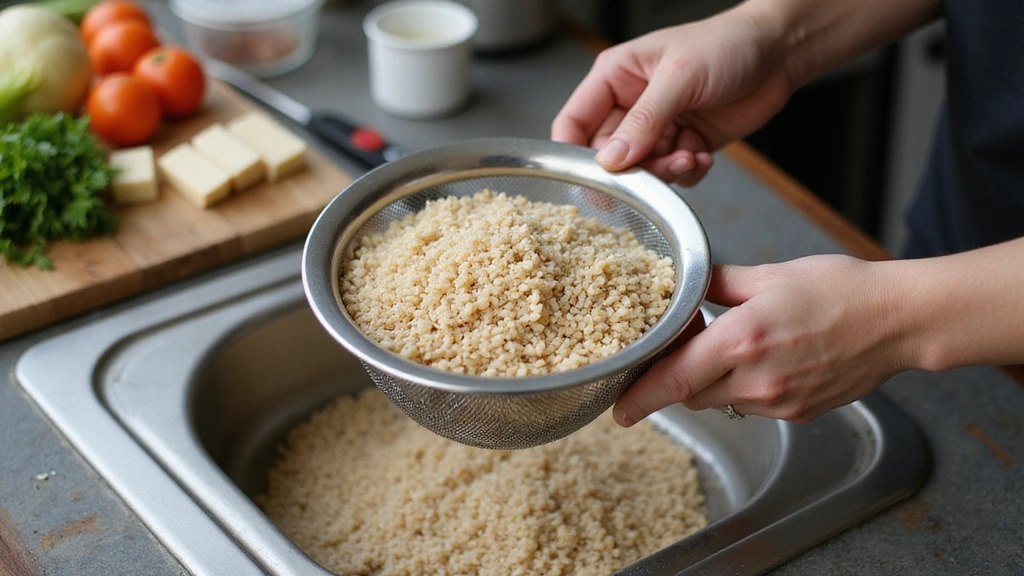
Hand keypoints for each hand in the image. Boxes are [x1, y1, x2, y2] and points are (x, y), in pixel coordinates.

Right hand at [551, 5, 792, 185]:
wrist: (779, 53)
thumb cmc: (726, 45)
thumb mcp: (679, 78)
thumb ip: (643, 121)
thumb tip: (610, 161)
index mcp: (614, 77)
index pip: (573, 123)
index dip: (573, 155)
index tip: (587, 180)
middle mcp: (630, 105)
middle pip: (608, 155)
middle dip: (632, 169)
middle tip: (655, 171)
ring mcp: (658, 127)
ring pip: (641, 169)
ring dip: (664, 172)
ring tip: (689, 157)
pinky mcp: (684, 143)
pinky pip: (672, 173)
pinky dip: (686, 172)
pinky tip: (703, 156)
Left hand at [614, 256, 912, 424]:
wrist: (898, 322)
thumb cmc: (841, 290)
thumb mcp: (771, 274)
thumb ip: (718, 282)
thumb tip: (685, 280)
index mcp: (743, 339)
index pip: (676, 380)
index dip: (641, 397)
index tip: (618, 410)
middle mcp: (757, 379)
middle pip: (691, 394)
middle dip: (676, 377)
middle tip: (677, 350)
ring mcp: (778, 401)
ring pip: (720, 401)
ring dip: (710, 381)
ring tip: (729, 346)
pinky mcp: (796, 414)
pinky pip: (750, 406)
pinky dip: (742, 388)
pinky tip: (761, 359)